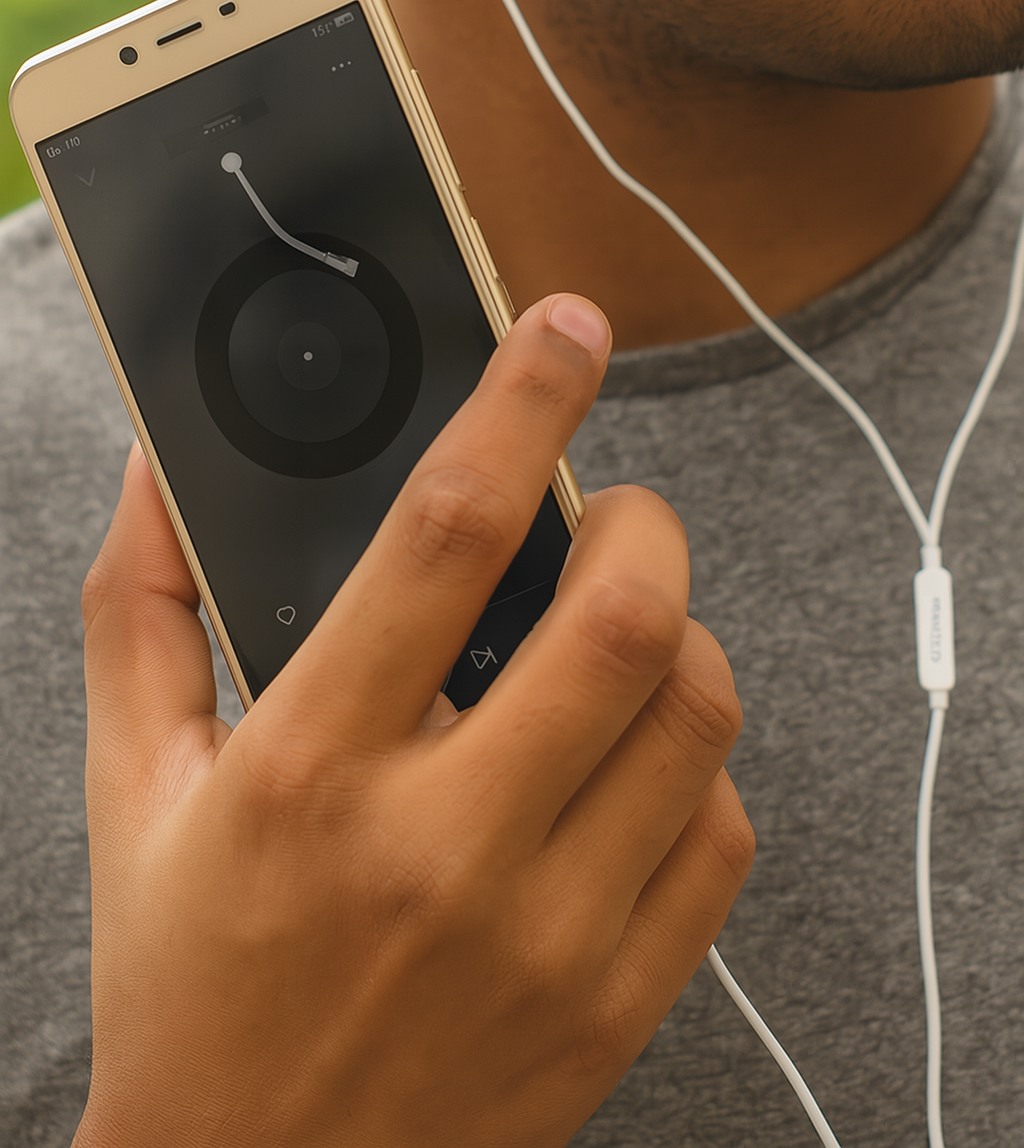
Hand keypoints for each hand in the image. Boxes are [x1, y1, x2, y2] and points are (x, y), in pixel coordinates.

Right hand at [75, 294, 752, 1147]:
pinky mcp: (615, 1004)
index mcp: (311, 771)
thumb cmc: (186, 984)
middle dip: (643, 520)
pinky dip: (694, 767)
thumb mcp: (132, 788)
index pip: (445, 534)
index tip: (564, 333)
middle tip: (614, 515)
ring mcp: (546, 934)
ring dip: (677, 634)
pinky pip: (721, 835)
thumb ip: (145, 610)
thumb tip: (164, 471)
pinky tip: (627, 765)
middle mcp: (440, 847)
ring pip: (695, 713)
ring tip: (621, 637)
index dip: (519, 403)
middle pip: (623, 613)